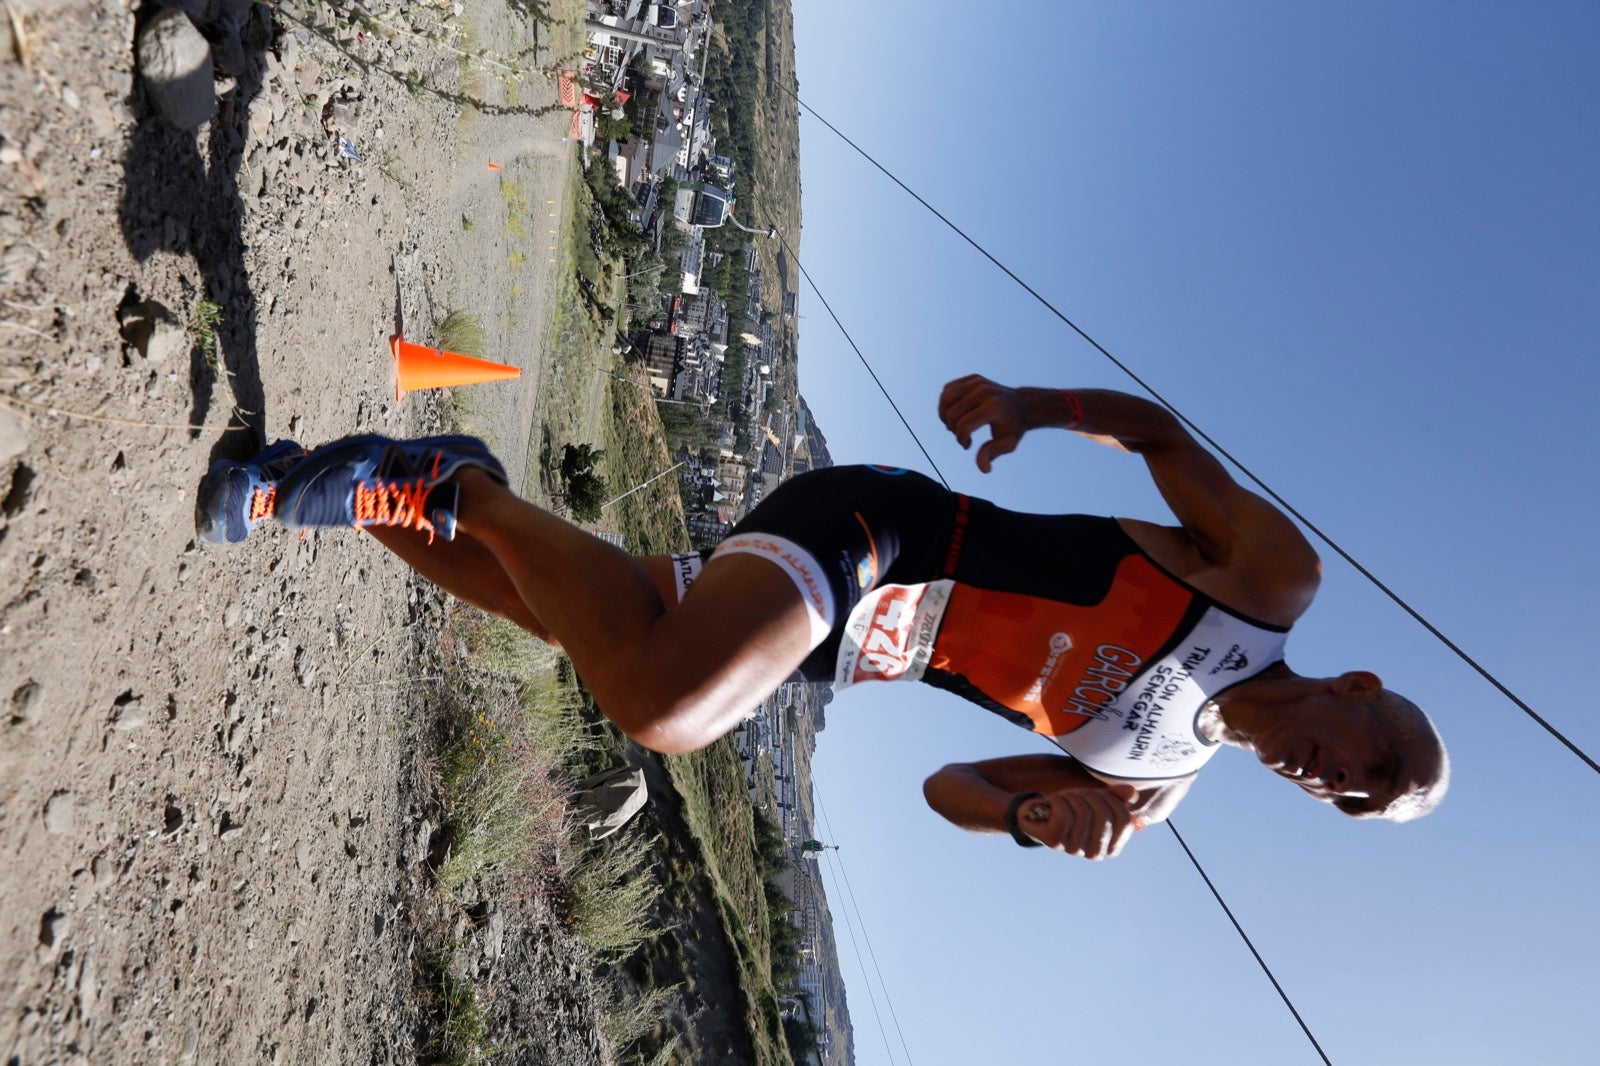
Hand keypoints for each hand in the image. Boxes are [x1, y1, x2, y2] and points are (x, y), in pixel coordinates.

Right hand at [938, 374, 1027, 472]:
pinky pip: (947, 390)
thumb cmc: (1014, 427)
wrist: (1023, 405)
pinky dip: (946, 403)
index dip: (961, 440)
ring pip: (945, 399)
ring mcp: (977, 382)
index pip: (963, 426)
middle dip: (953, 430)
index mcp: (993, 407)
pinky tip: (955, 413)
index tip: (968, 445)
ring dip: (945, 416)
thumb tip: (984, 469)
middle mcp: (983, 391)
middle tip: (963, 436)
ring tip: (955, 424)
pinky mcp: (973, 378)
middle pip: (952, 414)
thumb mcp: (1008, 444)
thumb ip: (992, 454)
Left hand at [1015, 783, 1144, 859]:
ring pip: (1083, 812)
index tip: (1098, 796)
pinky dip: (1059, 800)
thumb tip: (1132, 794)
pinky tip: (1054, 802)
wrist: (1039, 811)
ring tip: (1065, 799)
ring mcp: (1073, 849)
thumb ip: (1117, 797)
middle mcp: (1094, 853)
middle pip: (1103, 814)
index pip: (1124, 820)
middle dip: (1091, 796)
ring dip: (1073, 797)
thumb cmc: (1072, 807)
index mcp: (1111, 846)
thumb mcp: (1098, 799)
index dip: (1112, 800)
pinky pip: (1064, 814)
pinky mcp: (1053, 842)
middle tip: (1078, 796)